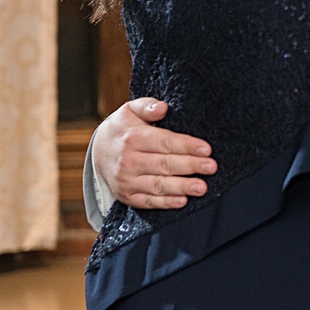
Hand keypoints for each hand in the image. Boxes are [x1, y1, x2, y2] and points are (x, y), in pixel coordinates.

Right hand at [93, 98, 216, 209]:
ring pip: (158, 185)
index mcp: (133, 138)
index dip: (186, 146)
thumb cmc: (123, 129)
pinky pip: (148, 201)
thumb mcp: (129, 110)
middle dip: (190, 166)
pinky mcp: (127, 196)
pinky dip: (165, 203)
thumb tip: (162, 108)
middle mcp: (128, 160)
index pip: (164, 142)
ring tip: (202, 187)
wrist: (98, 151)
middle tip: (211, 167)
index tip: (206, 149)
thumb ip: (147, 106)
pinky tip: (182, 201)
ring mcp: (127, 180)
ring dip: (181, 187)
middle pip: (164, 164)